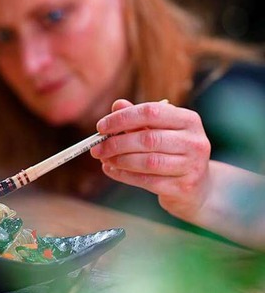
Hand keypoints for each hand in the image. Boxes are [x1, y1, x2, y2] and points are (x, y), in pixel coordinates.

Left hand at [90, 99, 211, 218]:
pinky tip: (111, 170)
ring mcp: (192, 165)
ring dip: (119, 160)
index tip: (101, 127)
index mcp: (188, 120)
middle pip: (148, 139)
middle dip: (116, 143)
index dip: (122, 118)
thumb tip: (117, 105)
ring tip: (104, 159)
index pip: (151, 112)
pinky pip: (147, 180)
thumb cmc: (172, 153)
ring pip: (148, 161)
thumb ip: (138, 118)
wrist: (196, 187)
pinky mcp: (184, 187)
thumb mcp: (158, 131)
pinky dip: (124, 175)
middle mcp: (195, 141)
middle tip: (96, 148)